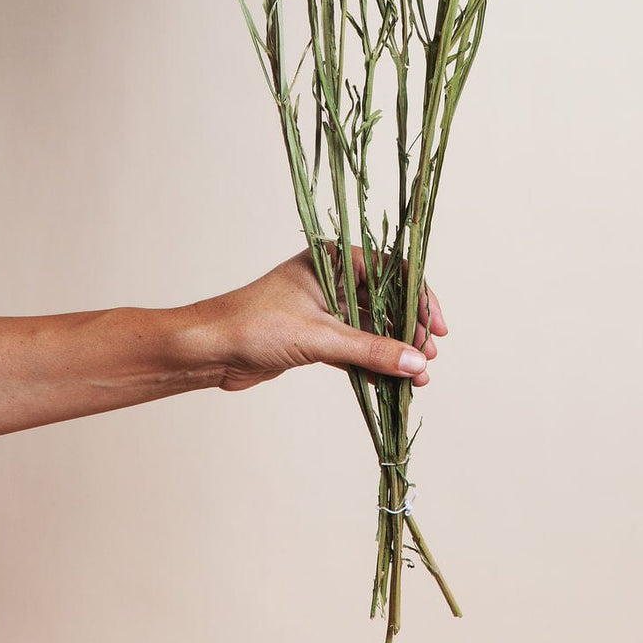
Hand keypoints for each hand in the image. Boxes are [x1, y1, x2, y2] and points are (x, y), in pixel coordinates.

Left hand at [190, 245, 448, 392]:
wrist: (206, 349)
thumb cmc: (253, 325)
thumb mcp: (319, 337)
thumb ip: (370, 350)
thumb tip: (416, 362)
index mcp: (333, 260)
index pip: (391, 272)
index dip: (419, 298)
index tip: (436, 329)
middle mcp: (331, 280)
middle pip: (386, 301)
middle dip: (409, 331)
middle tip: (428, 358)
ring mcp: (323, 309)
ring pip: (372, 327)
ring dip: (394, 351)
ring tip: (417, 378)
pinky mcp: (314, 337)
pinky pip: (354, 348)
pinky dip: (373, 363)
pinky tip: (391, 382)